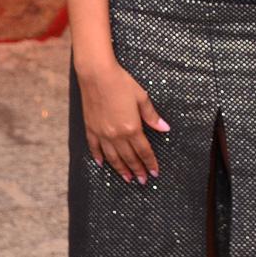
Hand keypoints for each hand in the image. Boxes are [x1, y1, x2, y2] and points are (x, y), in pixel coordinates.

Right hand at [76, 59, 169, 182]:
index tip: (154, 172)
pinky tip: (102, 164)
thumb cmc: (121, 83)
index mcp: (132, 128)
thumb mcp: (141, 98)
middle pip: (129, 157)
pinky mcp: (90, 129)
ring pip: (113, 157)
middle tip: (143, 181)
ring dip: (121, 169)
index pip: (143, 151)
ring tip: (127, 178)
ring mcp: (102, 133)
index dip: (150, 163)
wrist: (97, 75)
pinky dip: (99, 157)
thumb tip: (165, 128)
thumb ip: (152, 116)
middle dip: (137, 170)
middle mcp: (116, 135)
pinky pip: (95, 148)